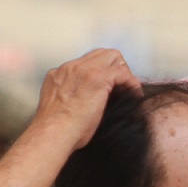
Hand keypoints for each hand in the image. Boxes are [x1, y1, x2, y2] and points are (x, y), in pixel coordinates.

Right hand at [27, 48, 142, 153]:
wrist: (53, 132)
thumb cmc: (57, 131)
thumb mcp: (60, 108)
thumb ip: (71, 98)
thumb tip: (91, 104)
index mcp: (59, 74)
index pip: (86, 62)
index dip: (101, 72)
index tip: (110, 88)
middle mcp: (70, 67)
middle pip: (101, 54)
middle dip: (115, 67)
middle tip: (123, 87)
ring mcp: (83, 70)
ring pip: (113, 57)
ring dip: (124, 73)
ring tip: (129, 91)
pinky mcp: (97, 78)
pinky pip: (122, 72)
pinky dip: (131, 82)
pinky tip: (134, 95)